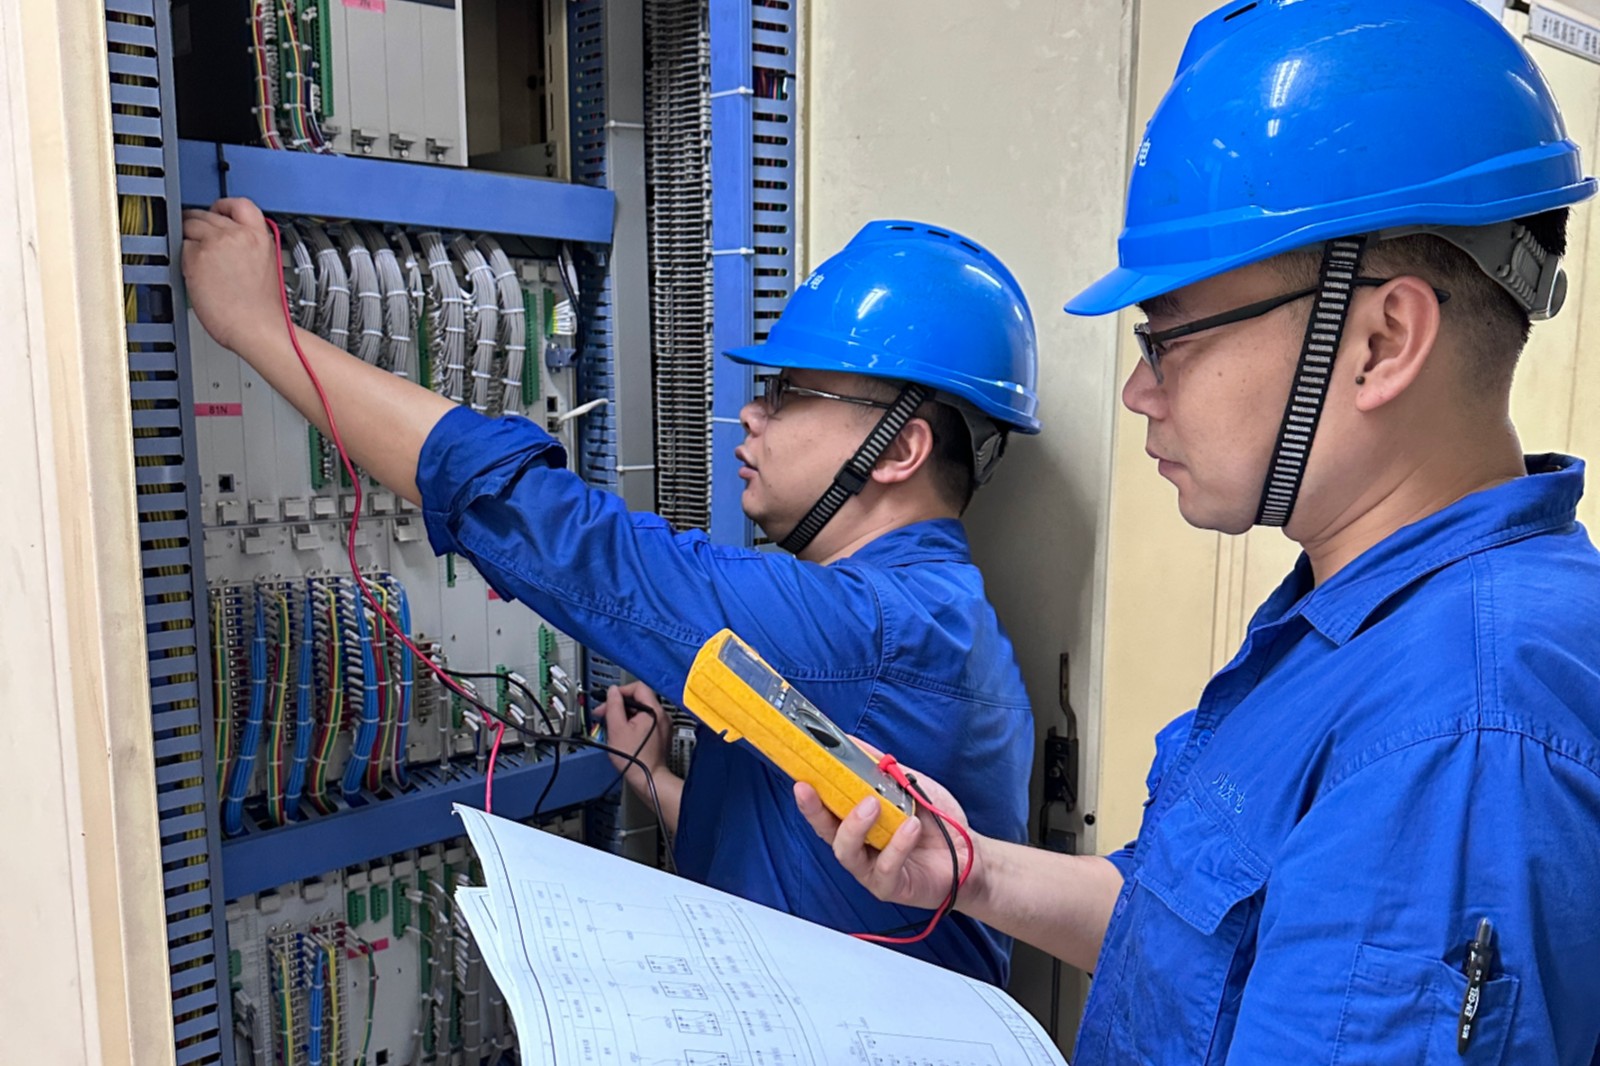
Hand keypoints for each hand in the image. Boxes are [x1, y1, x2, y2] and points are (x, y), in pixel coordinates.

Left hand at [181, 197, 286, 352]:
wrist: (257, 327)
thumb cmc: (263, 308)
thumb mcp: (267, 265)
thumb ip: (249, 246)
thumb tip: (229, 241)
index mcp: (260, 236)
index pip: (239, 204)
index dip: (224, 206)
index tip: (217, 212)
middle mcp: (238, 234)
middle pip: (207, 213)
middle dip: (200, 224)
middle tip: (199, 240)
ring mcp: (215, 243)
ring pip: (190, 225)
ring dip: (189, 238)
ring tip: (196, 257)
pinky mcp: (196, 257)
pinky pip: (181, 247)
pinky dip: (184, 258)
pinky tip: (195, 273)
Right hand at [592, 683, 670, 786]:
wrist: (648, 778)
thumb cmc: (635, 758)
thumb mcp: (617, 728)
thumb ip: (614, 706)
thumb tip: (612, 691)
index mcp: (654, 710)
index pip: (638, 687)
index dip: (621, 691)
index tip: (610, 699)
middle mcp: (662, 716)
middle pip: (639, 699)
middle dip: (620, 705)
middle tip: (605, 714)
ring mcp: (663, 726)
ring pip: (641, 711)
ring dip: (625, 715)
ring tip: (613, 726)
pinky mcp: (661, 735)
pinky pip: (646, 722)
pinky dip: (633, 724)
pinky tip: (623, 734)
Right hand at [794, 741, 982, 912]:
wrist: (970, 852)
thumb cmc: (935, 820)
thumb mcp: (908, 784)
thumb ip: (881, 768)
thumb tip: (852, 742)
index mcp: (857, 821)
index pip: (824, 807)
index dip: (808, 793)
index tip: (798, 774)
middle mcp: (859, 846)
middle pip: (825, 831)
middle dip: (813, 810)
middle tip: (809, 788)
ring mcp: (871, 869)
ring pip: (846, 852)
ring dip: (855, 825)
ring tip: (872, 804)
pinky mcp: (891, 886)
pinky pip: (886, 866)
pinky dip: (897, 844)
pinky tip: (911, 827)